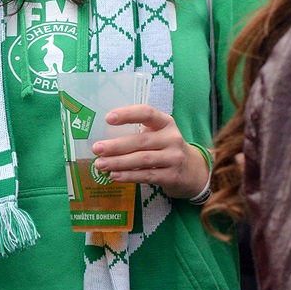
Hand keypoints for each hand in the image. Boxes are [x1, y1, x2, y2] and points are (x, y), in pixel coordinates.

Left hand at [91, 105, 208, 200]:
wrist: (194, 171)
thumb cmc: (167, 149)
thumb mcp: (159, 135)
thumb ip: (139, 133)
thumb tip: (105, 139)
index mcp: (165, 123)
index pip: (147, 113)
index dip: (128, 114)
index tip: (108, 118)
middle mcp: (172, 138)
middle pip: (141, 140)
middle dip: (116, 145)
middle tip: (97, 148)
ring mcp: (174, 158)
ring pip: (142, 159)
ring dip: (119, 162)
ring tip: (101, 164)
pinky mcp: (172, 176)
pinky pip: (147, 175)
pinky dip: (129, 176)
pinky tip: (115, 175)